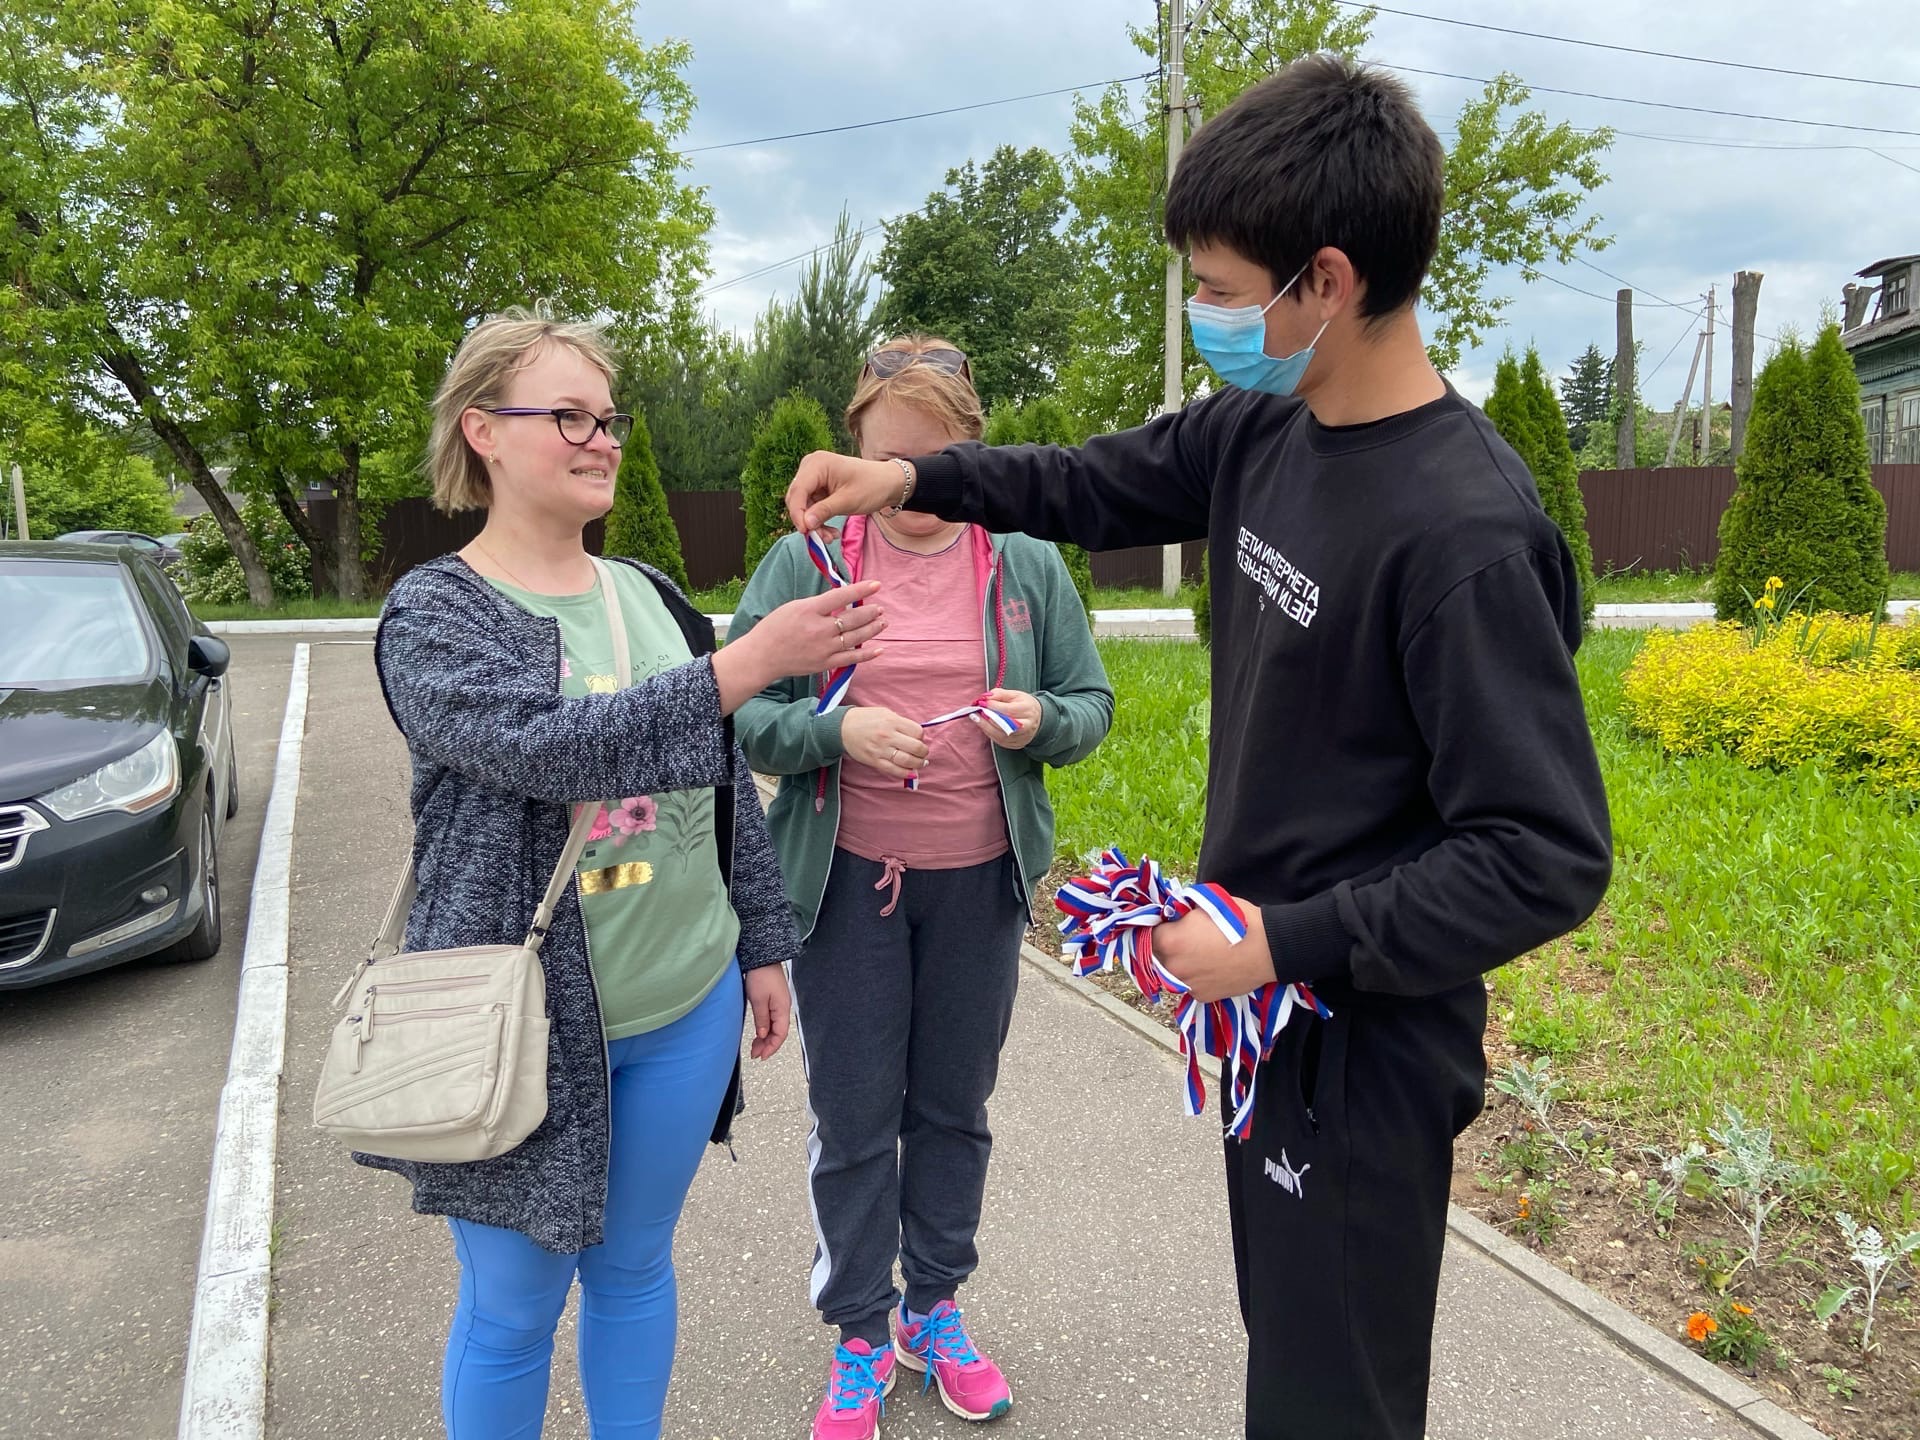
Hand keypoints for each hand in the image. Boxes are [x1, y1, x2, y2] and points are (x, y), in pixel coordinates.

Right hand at [714, 581, 884, 712]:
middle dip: (870, 612)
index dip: (861, 590)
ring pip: (856, 637)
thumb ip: (818, 605)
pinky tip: (879, 649)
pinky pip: (852, 659)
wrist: (762, 656)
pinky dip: (867, 654)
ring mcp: (824, 648)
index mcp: (810, 610)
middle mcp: (819, 629)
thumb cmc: (774, 628)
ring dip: (872, 629)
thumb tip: (842, 603)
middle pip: (853, 618)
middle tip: (879, 608)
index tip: (876, 585)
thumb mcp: (794, 607)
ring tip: (882, 622)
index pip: (841, 596)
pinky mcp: (825, 664)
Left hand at [743, 964, 790, 1060]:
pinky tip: (759, 1032)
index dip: (771, 1047)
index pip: (780, 1034)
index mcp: (782, 1009)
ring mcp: (779, 1004)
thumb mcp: (758, 999)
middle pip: (778, 1032)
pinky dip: (765, 1029)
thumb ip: (761, 1019)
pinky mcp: (773, 1000)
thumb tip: (763, 1034)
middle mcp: (783, 1008)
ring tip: (754, 1046)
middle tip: (755, 1054)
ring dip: (765, 1038)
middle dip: (767, 1045)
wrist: (762, 958)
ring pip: (774, 1027)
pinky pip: (771, 1020)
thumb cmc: (761, 975)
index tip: (761, 1056)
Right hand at [788, 452, 912, 536]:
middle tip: (822, 538)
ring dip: (814, 524)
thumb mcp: (848, 501)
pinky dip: (819, 520)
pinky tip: (831, 531)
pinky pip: (811, 507)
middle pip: (797, 498)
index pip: (798, 490)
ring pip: (803, 506)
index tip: (805, 532)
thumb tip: (805, 524)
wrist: (888, 483)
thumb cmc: (872, 486)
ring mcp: (813, 477)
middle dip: (807, 520)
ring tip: (831, 537)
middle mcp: (811, 467)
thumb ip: (824, 511)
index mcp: (817, 464)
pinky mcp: (818, 488)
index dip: (798, 513)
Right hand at [840, 706, 929, 780]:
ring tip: (920, 763)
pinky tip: (910, 772)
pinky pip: (894, 770)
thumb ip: (901, 723)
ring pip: (907, 761)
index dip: (921, 737)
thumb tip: (917, 735)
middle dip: (923, 752)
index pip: (917, 732)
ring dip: (918, 764)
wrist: (842, 728)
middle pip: (916, 748)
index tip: (918, 739)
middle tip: (922, 753)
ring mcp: (881, 750)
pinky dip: (905, 773)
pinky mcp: (875, 761)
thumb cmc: (865, 719)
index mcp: (892, 721)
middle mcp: (888, 736)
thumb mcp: (885, 713)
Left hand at [974, 688, 1040, 749]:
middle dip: (988, 718)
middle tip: (975, 712)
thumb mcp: (1015, 695)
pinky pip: (999, 740)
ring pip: (1000, 734)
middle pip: (1004, 724)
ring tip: (975, 718)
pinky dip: (989, 732)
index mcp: (1028, 709)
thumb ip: (1000, 694)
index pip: (1008, 709)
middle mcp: (1027, 725)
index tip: (981, 702)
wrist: (1038, 719)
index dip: (993, 706)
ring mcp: (1022, 737)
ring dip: (985, 726)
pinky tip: (983, 725)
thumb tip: (985, 697)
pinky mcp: (1016, 745)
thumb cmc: (1024, 705)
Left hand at [1153, 898, 1276, 1003]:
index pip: (1147, 933)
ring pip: (1172, 973)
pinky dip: (1196, 977)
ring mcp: (1186, 985)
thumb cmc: (1238, 920)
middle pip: (1157, 956)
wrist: (1268, 948)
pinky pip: (1190, 985)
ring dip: (1180, 964)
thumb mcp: (1204, 904)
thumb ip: (1181, 912)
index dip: (1157, 928)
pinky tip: (1211, 968)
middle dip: (1166, 947)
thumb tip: (1171, 915)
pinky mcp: (1201, 997)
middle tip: (1184, 939)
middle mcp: (1172, 966)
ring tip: (1200, 955)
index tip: (1166, 925)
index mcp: (1169, 940)